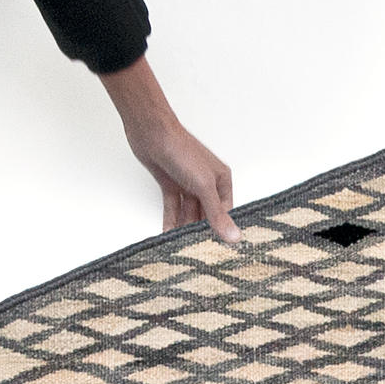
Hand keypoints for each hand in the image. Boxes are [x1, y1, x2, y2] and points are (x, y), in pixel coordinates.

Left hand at [100, 57, 238, 240]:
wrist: (151, 131)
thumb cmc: (182, 151)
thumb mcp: (203, 185)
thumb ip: (216, 213)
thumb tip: (233, 237)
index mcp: (222, 180)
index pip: (226, 211)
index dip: (221, 229)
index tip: (218, 249)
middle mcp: (207, 183)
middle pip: (206, 214)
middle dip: (201, 230)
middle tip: (198, 251)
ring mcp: (188, 184)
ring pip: (189, 213)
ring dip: (184, 228)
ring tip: (181, 246)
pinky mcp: (170, 185)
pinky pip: (173, 208)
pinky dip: (171, 220)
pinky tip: (168, 235)